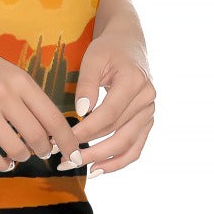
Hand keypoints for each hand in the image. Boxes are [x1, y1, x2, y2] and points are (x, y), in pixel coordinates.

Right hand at [0, 26, 84, 173]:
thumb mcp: (6, 69)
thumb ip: (26, 94)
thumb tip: (46, 125)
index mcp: (19, 80)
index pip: (54, 118)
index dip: (68, 141)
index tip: (74, 153)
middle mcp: (4, 95)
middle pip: (38, 138)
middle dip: (45, 150)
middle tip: (44, 152)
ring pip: (16, 150)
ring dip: (23, 156)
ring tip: (20, 154)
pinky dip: (1, 164)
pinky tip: (4, 162)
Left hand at [62, 26, 156, 174]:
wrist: (129, 44)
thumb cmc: (108, 49)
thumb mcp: (93, 57)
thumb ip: (87, 83)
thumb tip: (81, 111)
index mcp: (134, 81)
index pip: (107, 115)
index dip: (85, 131)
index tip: (63, 139)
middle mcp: (147, 99)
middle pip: (118, 133)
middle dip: (90, 150)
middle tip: (65, 160)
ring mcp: (150, 111)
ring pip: (129, 145)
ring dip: (104, 161)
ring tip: (79, 168)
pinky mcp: (147, 120)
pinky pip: (136, 147)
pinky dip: (119, 161)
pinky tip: (99, 169)